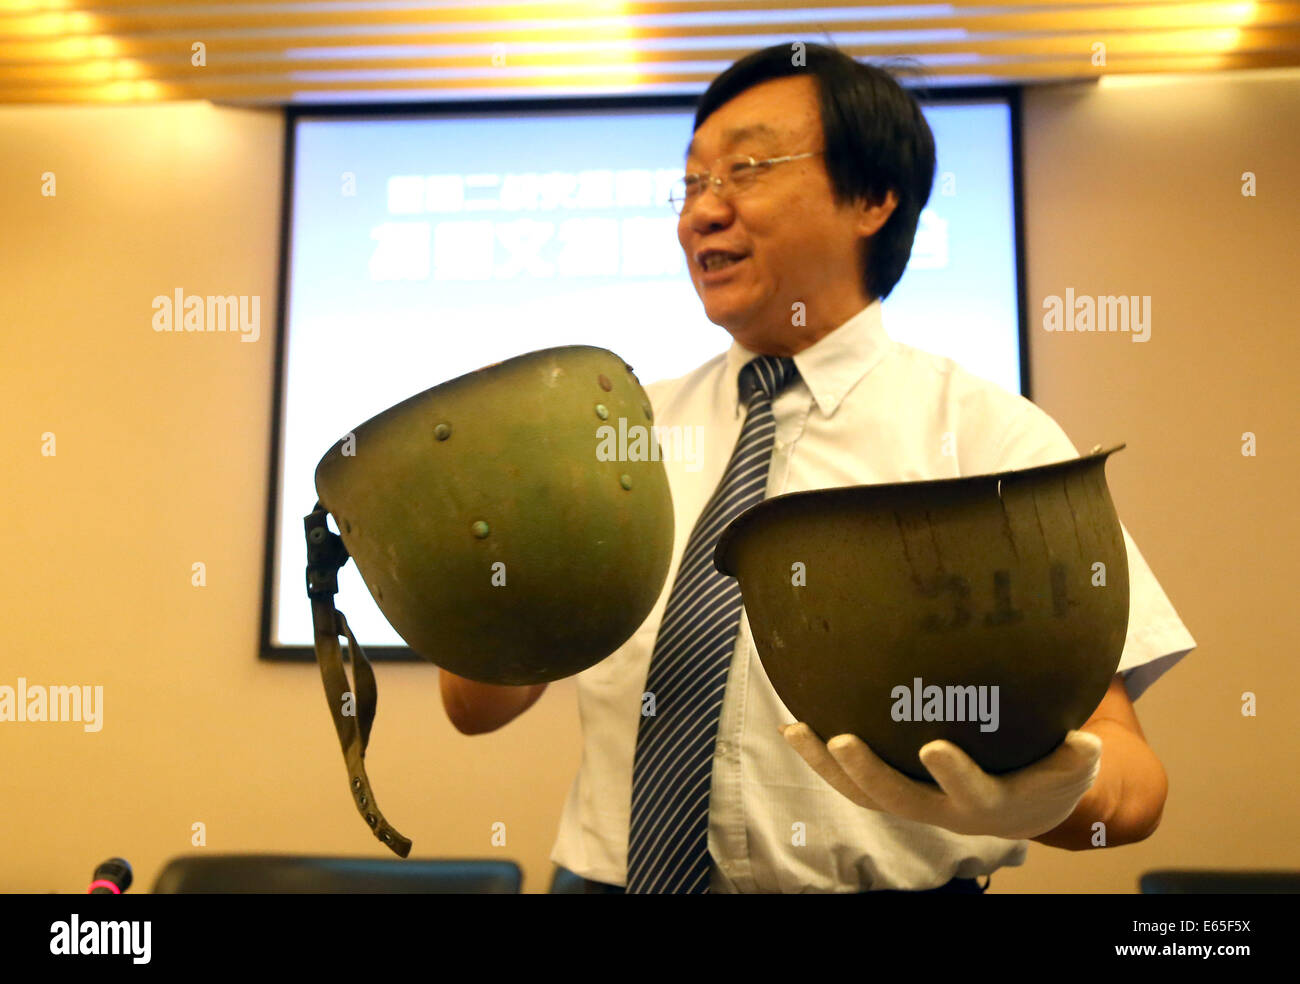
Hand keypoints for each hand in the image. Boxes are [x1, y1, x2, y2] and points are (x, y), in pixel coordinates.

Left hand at [780, 724, 1101, 839]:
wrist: (1021, 804)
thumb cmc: (1048, 773)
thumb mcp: (1071, 766)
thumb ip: (1076, 757)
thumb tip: (1087, 740)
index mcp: (986, 802)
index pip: (969, 789)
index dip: (952, 773)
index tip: (935, 748)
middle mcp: (940, 809)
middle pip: (896, 797)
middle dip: (867, 771)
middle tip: (841, 739)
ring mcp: (910, 800)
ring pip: (861, 792)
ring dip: (826, 765)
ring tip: (796, 730)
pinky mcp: (889, 789)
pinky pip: (849, 780)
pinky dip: (820, 758)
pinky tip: (795, 726)